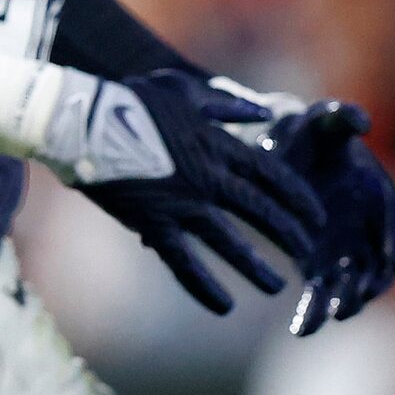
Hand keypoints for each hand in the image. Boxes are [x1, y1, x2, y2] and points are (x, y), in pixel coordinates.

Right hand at [66, 71, 326, 315]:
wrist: (78, 121)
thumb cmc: (128, 99)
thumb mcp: (180, 89)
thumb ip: (224, 103)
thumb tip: (261, 113)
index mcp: (215, 143)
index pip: (271, 175)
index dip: (298, 198)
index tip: (316, 217)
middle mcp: (206, 176)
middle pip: (260, 210)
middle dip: (288, 234)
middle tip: (306, 254)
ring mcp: (180, 202)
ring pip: (229, 242)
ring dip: (255, 267)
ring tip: (276, 286)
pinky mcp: (152, 223)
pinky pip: (182, 261)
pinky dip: (203, 285)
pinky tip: (222, 306)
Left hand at [265, 102, 394, 335]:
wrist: (277, 150)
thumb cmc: (305, 134)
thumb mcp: (319, 120)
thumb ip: (338, 117)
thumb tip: (359, 117)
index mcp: (379, 193)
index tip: (393, 261)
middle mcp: (368, 228)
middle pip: (378, 261)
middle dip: (371, 282)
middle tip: (359, 297)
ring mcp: (344, 249)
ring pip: (351, 282)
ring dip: (345, 301)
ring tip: (332, 315)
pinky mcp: (316, 264)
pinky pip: (319, 292)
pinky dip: (313, 312)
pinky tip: (303, 329)